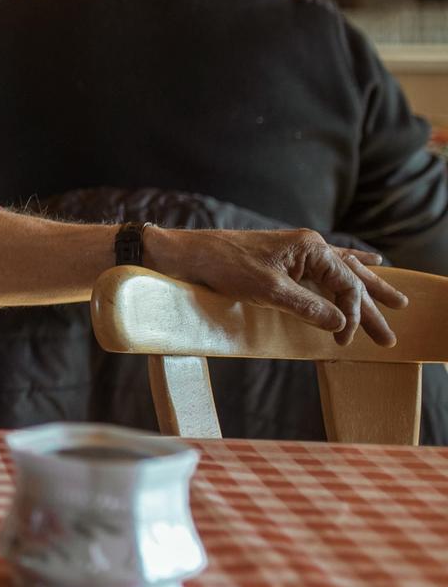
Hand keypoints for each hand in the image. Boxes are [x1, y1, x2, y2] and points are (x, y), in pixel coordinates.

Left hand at [146, 227, 406, 347]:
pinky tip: (372, 261)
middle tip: (391, 338)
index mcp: (310, 248)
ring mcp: (298, 250)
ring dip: (368, 291)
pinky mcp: (286, 257)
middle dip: (373, 308)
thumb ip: (307, 307)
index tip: (345, 340)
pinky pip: (328, 263)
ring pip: (343, 273)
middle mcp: (309, 246)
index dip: (352, 315)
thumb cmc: (224, 267)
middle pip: (351, 279)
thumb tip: (340, 324)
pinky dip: (351, 264)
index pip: (347, 284)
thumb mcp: (268, 291)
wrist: (188, 254)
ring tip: (398, 302)